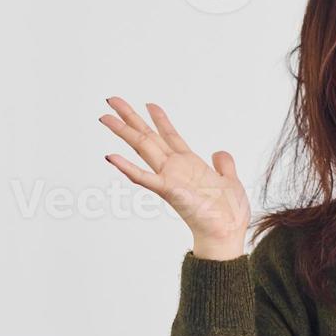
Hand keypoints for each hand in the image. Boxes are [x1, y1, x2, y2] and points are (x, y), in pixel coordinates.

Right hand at [100, 96, 250, 250]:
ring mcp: (169, 178)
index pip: (170, 136)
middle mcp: (174, 169)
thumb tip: (219, 152)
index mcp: (189, 165)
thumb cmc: (228, 215)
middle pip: (148, 136)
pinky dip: (127, 167)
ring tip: (105, 117)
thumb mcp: (230, 181)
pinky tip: (111, 157)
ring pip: (142, 148)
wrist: (227, 235)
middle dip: (130, 118)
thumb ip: (224, 165)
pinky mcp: (168, 190)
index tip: (148, 103)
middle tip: (112, 100)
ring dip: (123, 132)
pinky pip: (144, 178)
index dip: (160, 119)